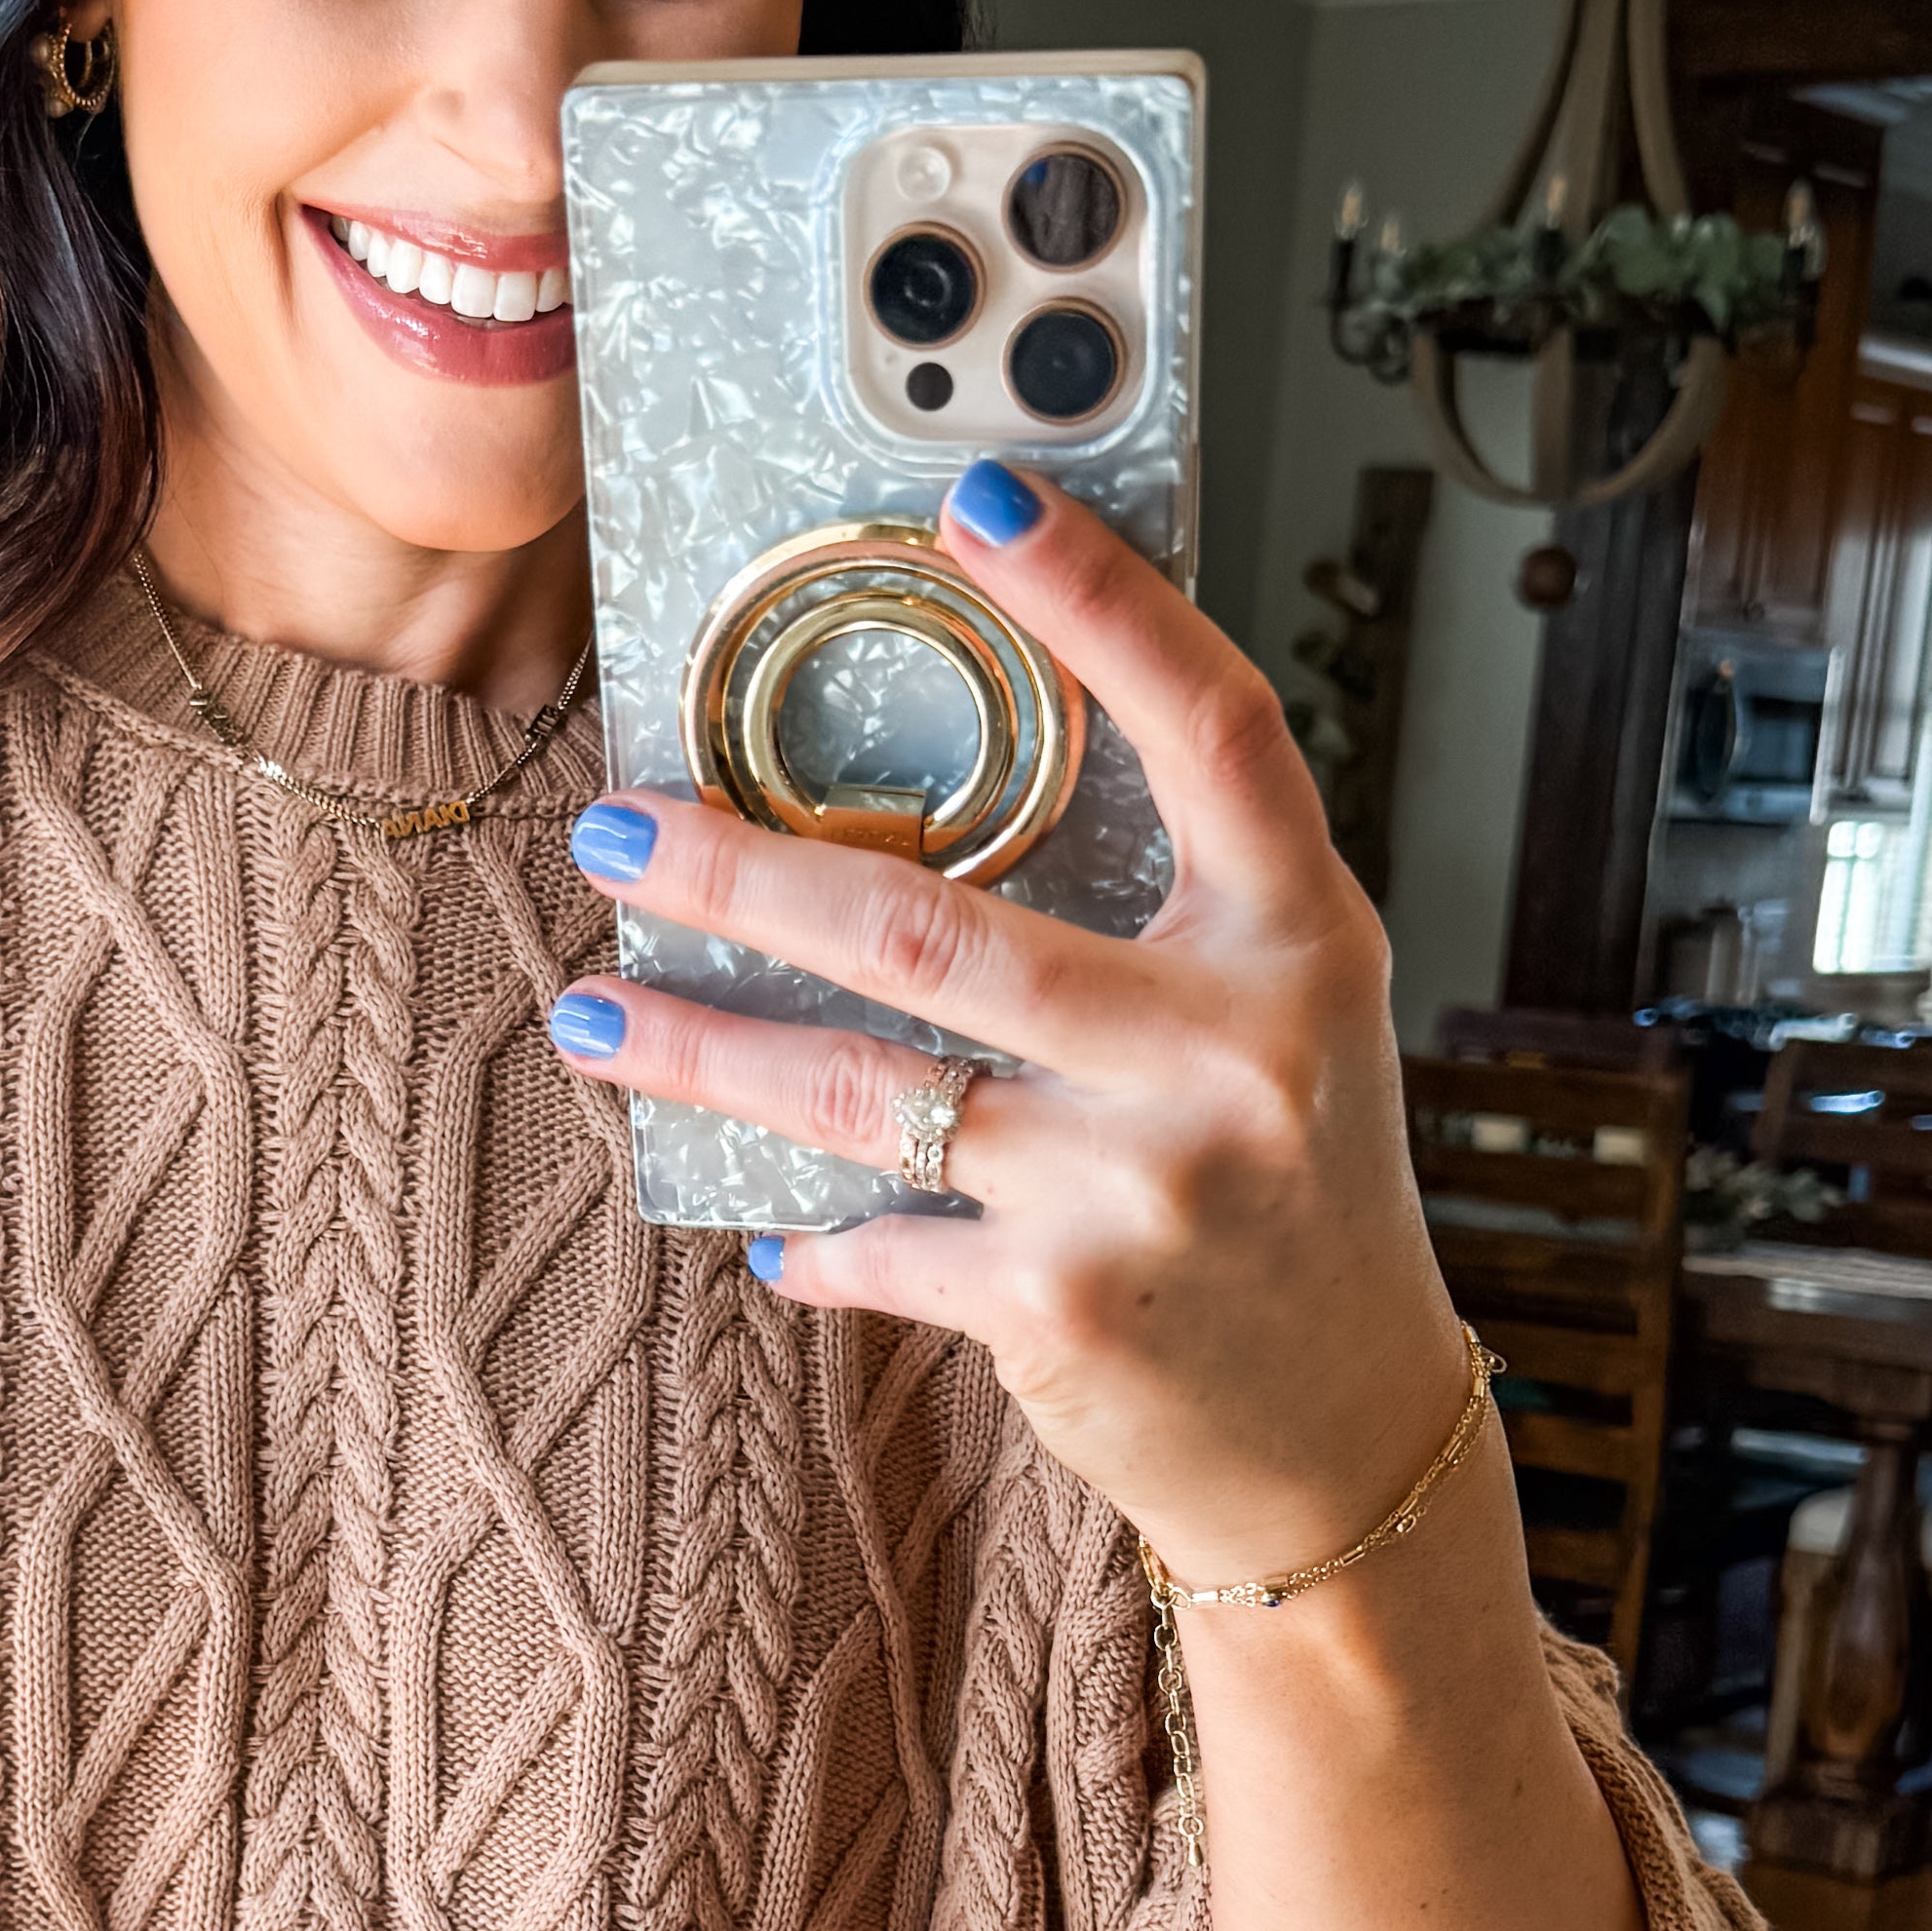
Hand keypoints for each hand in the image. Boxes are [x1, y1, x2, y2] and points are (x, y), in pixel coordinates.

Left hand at [546, 458, 1470, 1585]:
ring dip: (696, 1045)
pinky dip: (809, 1234)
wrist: (1340, 1432)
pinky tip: (764, 1222)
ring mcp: (1139, 1187)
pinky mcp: (1061, 1308)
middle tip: (618, 819)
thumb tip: (932, 815)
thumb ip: (1162, 914)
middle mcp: (1228, 1054)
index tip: (975, 498)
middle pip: (936, 924)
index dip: (1103, 602)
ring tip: (591, 1005)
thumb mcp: (1279, 1022)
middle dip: (742, 872)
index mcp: (1299, 944)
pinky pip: (876, 1241)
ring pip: (859, 1087)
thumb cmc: (1292, 1195)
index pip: (1213, 728)